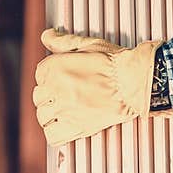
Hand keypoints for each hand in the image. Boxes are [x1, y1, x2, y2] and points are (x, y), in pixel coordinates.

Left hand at [33, 28, 164, 145]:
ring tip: (64, 112)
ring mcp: (64, 109)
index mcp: (54, 67)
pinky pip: (53, 136)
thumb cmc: (114, 63)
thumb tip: (47, 35)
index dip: (50, 78)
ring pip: (43, 117)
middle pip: (38, 97)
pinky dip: (55, 134)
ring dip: (51, 115)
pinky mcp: (76, 127)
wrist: (133, 81)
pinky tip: (63, 128)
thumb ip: (63, 41)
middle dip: (49, 97)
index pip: (39, 75)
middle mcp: (55, 89)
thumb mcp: (87, 44)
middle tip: (64, 97)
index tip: (60, 81)